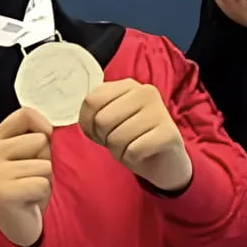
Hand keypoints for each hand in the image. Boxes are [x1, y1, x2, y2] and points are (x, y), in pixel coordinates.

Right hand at [0, 107, 54, 246]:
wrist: (18, 223)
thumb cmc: (30, 184)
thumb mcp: (33, 153)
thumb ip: (39, 134)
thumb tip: (54, 128)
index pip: (26, 114)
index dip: (44, 128)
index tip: (44, 146)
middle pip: (40, 140)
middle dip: (46, 159)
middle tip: (33, 176)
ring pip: (44, 163)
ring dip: (46, 178)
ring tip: (32, 188)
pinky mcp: (3, 192)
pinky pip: (42, 183)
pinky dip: (43, 193)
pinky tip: (31, 200)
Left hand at [78, 79, 192, 192]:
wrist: (165, 161)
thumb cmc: (133, 138)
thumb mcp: (111, 119)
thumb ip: (95, 111)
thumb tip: (77, 117)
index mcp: (127, 85)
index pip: (91, 101)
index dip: (88, 123)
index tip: (100, 132)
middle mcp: (145, 92)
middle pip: (102, 120)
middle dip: (105, 139)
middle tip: (119, 141)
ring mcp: (159, 111)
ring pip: (117, 137)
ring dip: (118, 151)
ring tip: (131, 147)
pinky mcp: (169, 134)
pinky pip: (133, 150)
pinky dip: (131, 159)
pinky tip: (141, 155)